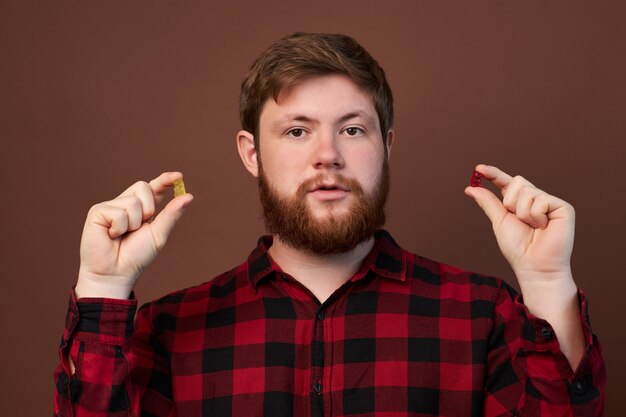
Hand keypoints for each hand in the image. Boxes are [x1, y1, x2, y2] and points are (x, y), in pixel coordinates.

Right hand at [75, 172, 192, 298]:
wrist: (115, 273)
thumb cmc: (136, 256)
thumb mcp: (159, 235)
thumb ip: (171, 214)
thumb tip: (189, 196)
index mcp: (142, 208)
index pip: (154, 188)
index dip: (165, 180)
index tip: (179, 176)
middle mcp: (125, 203)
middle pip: (142, 186)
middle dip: (148, 208)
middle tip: (139, 228)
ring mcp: (111, 207)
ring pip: (132, 202)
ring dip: (133, 223)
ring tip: (122, 235)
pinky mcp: (97, 212)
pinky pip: (117, 212)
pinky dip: (119, 227)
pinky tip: (111, 236)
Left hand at [464, 165, 574, 282]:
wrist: (534, 265)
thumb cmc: (518, 247)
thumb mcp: (499, 221)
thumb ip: (488, 202)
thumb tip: (470, 188)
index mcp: (520, 202)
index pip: (506, 183)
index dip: (494, 174)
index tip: (478, 169)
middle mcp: (536, 199)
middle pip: (518, 181)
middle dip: (511, 202)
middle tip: (519, 220)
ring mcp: (550, 202)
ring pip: (528, 191)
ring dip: (523, 212)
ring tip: (533, 227)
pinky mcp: (563, 207)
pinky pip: (541, 200)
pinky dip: (536, 216)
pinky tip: (544, 227)